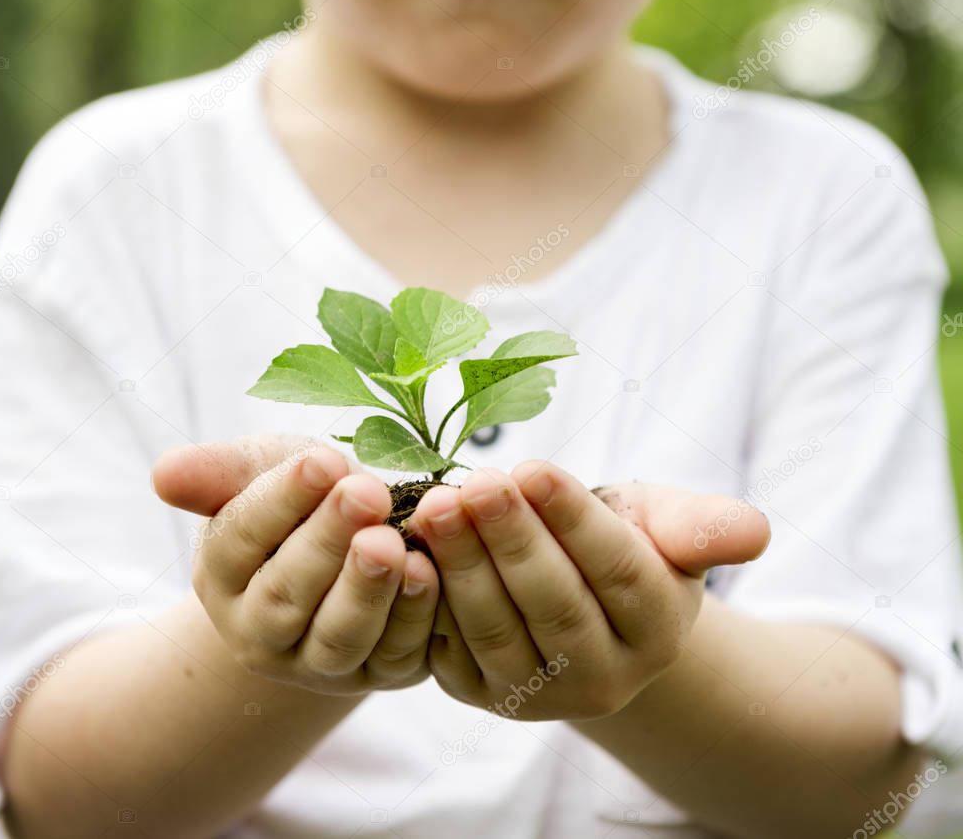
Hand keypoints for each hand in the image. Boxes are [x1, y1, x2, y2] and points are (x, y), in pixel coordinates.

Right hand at [151, 434, 438, 694]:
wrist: (354, 544)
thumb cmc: (304, 499)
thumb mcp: (263, 471)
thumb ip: (220, 472)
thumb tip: (164, 474)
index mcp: (224, 575)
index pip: (240, 540)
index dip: (281, 500)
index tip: (322, 461)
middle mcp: (262, 631)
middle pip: (287, 595)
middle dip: (328, 541)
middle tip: (365, 492)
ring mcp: (320, 662)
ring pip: (339, 637)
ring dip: (367, 589)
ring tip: (391, 542)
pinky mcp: (381, 671)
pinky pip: (397, 653)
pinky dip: (414, 615)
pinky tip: (428, 570)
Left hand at [407, 462, 769, 720]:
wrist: (584, 600)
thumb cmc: (628, 543)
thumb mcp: (668, 524)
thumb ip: (704, 526)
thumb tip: (754, 532)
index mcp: (659, 628)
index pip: (618, 571)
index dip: (573, 522)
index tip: (532, 469)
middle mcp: (606, 677)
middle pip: (554, 605)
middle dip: (510, 541)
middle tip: (473, 483)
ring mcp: (541, 695)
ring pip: (498, 631)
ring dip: (463, 566)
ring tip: (436, 507)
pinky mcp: (484, 694)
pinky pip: (452, 652)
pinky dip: (429, 602)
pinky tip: (410, 552)